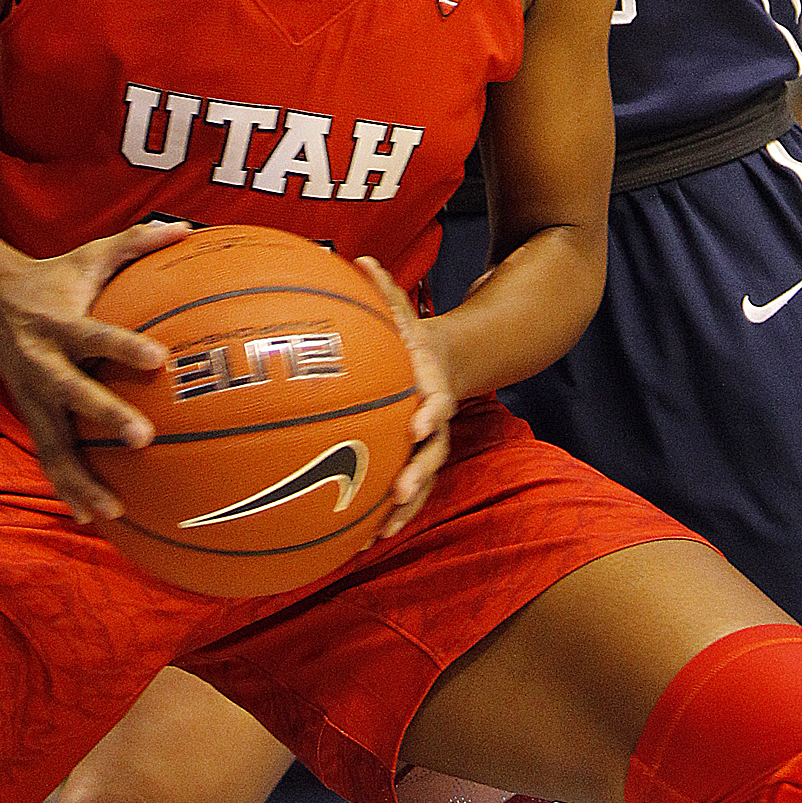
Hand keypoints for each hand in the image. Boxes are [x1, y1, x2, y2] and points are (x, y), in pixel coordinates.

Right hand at [0, 215, 190, 523]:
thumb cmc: (57, 278)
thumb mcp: (91, 255)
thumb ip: (137, 242)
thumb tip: (186, 228)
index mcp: (60, 324)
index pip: (94, 336)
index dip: (123, 346)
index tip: (158, 358)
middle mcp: (42, 364)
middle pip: (71, 397)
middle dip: (104, 418)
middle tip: (144, 439)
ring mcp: (31, 397)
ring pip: (53, 444)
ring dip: (80, 479)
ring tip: (113, 510)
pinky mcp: (30, 418)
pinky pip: (50, 458)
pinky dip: (69, 489)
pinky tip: (92, 519)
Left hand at [355, 255, 452, 540]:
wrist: (443, 365)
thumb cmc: (411, 340)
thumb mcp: (403, 314)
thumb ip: (384, 291)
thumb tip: (360, 257)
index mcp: (433, 388)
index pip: (437, 403)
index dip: (430, 415)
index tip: (417, 425)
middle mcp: (434, 423)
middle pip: (433, 454)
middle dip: (418, 474)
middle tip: (400, 494)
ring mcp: (427, 448)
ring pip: (421, 483)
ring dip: (404, 509)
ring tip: (379, 534)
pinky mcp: (413, 464)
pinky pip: (403, 496)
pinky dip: (387, 519)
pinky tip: (358, 545)